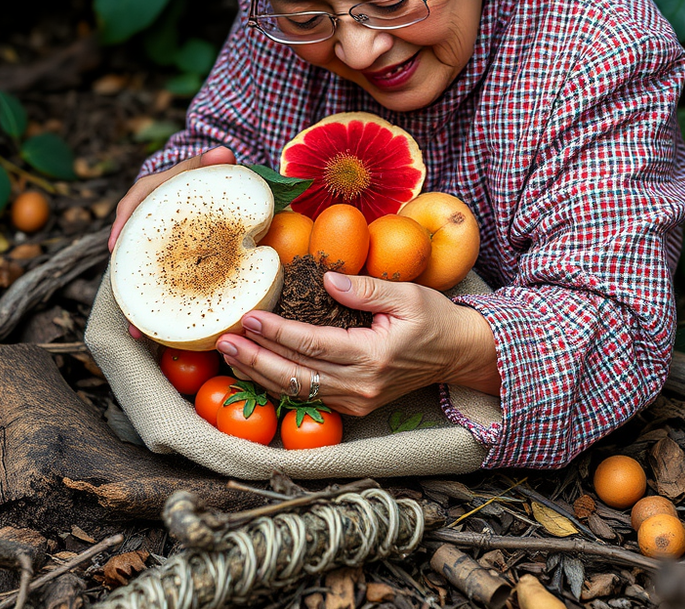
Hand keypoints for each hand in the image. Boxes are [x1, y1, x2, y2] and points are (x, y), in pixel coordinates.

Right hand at [108, 145, 235, 340]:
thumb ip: (212, 161)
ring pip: (140, 276)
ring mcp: (153, 247)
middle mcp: (144, 225)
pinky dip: (158, 308)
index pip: (130, 207)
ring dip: (137, 306)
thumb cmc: (201, 176)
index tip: (114, 247)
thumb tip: (223, 152)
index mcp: (148, 195)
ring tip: (138, 333)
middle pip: (129, 253)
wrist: (206, 186)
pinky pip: (159, 285)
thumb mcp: (204, 167)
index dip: (121, 227)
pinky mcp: (166, 265)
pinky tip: (159, 335)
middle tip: (127, 310)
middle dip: (125, 282)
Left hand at [215, 272, 500, 415]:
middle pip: (296, 375)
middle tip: (224, 339)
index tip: (250, 317)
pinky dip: (277, 385)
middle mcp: (361, 386)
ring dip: (259, 374)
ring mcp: (357, 401)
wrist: (459, 355)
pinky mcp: (354, 405)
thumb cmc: (435, 320)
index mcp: (374, 357)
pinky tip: (255, 370)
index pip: (313, 345)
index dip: (277, 332)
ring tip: (230, 354)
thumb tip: (328, 279)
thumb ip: (367, 289)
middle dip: (256, 358)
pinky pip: (307, 397)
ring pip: (296, 391)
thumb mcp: (408, 295)